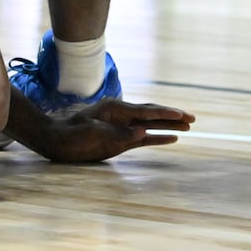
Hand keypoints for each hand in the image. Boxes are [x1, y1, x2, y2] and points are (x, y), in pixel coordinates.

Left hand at [39, 99, 194, 163]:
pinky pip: (144, 138)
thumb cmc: (72, 135)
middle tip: (193, 118)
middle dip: (172, 116)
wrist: (57, 141)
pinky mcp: (120, 139)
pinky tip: (171, 138)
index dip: (165, 113)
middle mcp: (122, 115)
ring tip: (188, 126)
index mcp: (115, 109)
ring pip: (151, 125)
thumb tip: (143, 132)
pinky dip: (158, 137)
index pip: (146, 111)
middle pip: (152, 114)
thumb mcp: (94, 133)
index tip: (182, 114)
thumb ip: (119, 134)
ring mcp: (122, 127)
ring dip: (169, 126)